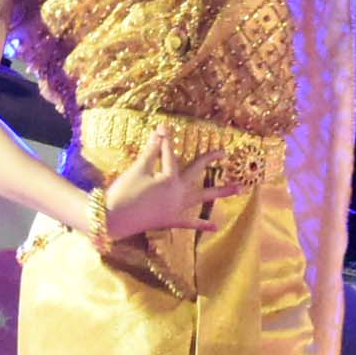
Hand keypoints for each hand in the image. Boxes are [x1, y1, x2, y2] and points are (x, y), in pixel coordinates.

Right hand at [99, 131, 244, 241]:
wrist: (115, 219)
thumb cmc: (124, 192)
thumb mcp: (137, 170)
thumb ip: (151, 151)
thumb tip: (159, 132)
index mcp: (169, 178)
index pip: (170, 153)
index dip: (166, 139)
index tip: (165, 127)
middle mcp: (178, 192)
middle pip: (197, 172)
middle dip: (210, 160)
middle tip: (225, 152)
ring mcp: (177, 207)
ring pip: (203, 197)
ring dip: (222, 192)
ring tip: (240, 188)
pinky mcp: (171, 220)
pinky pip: (190, 223)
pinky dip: (203, 225)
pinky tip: (216, 227)